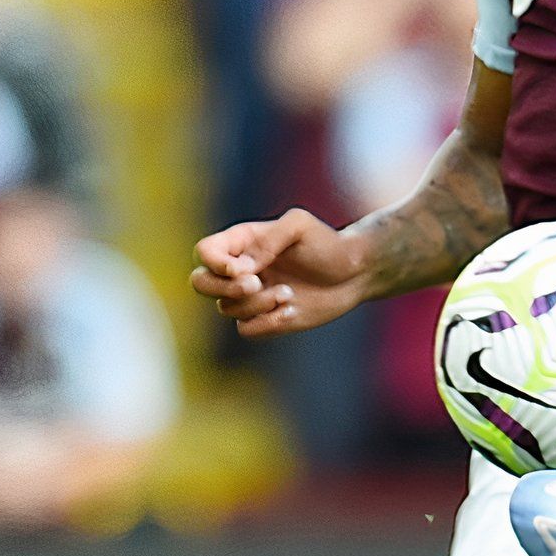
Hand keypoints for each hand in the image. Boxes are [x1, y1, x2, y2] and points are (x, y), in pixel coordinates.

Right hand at [190, 208, 373, 336]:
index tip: (243, 268)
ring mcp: (251, 296)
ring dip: (257, 303)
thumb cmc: (327, 244)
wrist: (354, 272)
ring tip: (289, 293)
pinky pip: (247, 329)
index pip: (204, 252)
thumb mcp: (300, 226)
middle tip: (255, 283)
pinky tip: (292, 310)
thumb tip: (242, 268)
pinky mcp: (265, 319)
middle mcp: (240, 270)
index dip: (214, 263)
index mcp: (242, 242)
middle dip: (223, 287)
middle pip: (200, 283)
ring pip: (227, 307)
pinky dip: (266, 322)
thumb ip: (269, 239)